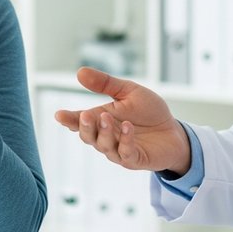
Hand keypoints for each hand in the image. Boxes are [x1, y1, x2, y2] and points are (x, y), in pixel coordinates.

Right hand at [55, 67, 190, 174]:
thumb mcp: (128, 91)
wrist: (173, 131)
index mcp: (102, 119)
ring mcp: (120, 150)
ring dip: (104, 132)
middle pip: (89, 137)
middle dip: (85, 127)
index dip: (69, 119)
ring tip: (107, 117)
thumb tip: (80, 72)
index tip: (59, 115)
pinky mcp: (135, 159)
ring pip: (104, 146)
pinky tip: (128, 128)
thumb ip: (105, 83)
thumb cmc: (149, 112)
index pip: (80, 121)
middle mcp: (107, 137)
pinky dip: (126, 141)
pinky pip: (126, 153)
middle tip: (86, 115)